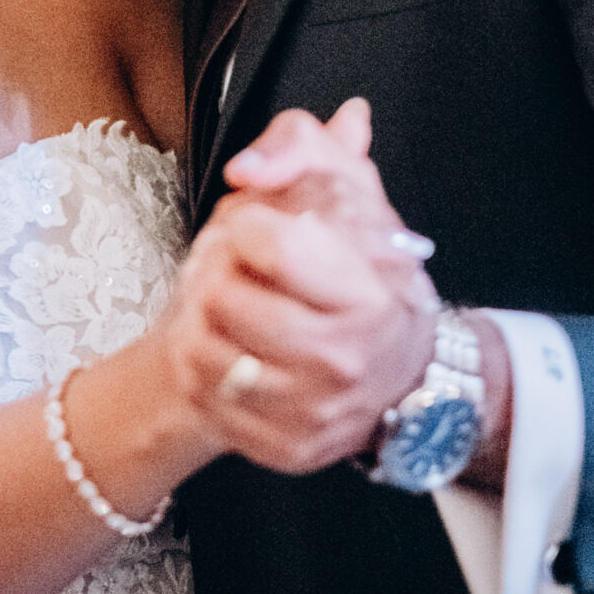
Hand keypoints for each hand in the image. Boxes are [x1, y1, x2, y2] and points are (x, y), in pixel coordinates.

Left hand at [167, 103, 440, 473]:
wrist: (392, 365)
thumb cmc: (355, 265)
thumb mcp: (341, 182)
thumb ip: (298, 145)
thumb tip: (247, 166)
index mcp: (368, 291)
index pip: (267, 243)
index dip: (246, 224)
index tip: (257, 228)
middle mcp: (347, 359)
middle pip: (223, 298)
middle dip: (217, 272)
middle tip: (237, 271)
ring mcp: (318, 411)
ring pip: (203, 352)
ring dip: (201, 319)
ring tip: (228, 308)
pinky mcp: (288, 448)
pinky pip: (205, 400)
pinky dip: (204, 370)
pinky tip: (230, 350)